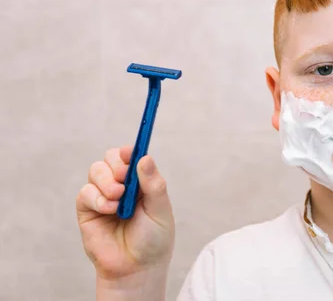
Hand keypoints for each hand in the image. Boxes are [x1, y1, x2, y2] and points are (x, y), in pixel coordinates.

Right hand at [76, 146, 174, 279]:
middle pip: (111, 157)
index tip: (130, 153)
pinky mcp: (88, 209)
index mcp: (142, 181)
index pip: (132, 156)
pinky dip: (97, 198)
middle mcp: (122, 184)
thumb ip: (154, 184)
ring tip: (118, 200)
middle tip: (123, 178)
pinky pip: (85, 192)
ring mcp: (104, 195)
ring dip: (107, 181)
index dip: (130, 151)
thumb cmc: (153, 239)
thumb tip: (144, 158)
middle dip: (116, 164)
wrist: (136, 268)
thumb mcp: (160, 210)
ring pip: (96, 170)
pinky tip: (109, 210)